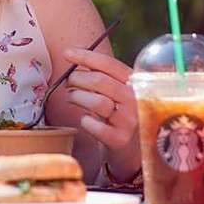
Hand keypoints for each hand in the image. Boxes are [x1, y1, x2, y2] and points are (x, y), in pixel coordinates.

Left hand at [60, 48, 139, 176]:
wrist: (135, 151)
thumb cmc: (121, 116)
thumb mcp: (120, 92)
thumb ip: (104, 76)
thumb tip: (75, 57)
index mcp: (136, 83)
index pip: (110, 64)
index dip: (86, 56)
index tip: (67, 53)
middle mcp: (136, 100)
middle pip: (100, 81)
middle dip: (77, 78)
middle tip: (69, 83)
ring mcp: (130, 121)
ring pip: (97, 101)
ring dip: (77, 97)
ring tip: (71, 98)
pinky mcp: (121, 140)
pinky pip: (95, 126)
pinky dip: (85, 120)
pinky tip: (85, 120)